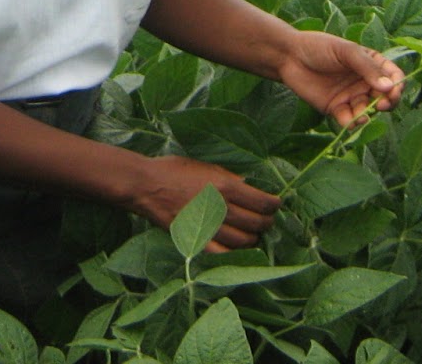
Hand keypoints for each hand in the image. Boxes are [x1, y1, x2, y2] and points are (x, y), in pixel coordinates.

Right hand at [130, 156, 280, 250]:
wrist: (146, 185)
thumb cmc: (174, 170)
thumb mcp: (205, 166)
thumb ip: (229, 178)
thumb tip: (250, 189)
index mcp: (225, 186)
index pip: (263, 202)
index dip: (274, 205)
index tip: (275, 204)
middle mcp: (221, 208)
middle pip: (257, 223)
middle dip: (266, 223)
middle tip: (266, 220)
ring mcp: (209, 227)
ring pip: (244, 242)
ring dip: (253, 239)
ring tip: (252, 234)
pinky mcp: (196, 241)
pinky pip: (223, 254)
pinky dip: (234, 253)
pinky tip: (236, 248)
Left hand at [278, 32, 404, 126]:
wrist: (289, 56)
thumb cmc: (318, 47)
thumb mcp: (346, 51)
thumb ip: (367, 68)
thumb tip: (390, 87)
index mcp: (370, 64)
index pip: (393, 76)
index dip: (397, 84)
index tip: (395, 89)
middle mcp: (364, 82)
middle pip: (385, 97)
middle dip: (388, 103)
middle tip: (383, 104)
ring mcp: (351, 96)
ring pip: (368, 110)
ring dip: (368, 114)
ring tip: (362, 113)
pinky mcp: (336, 108)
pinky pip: (349, 119)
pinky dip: (352, 123)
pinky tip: (351, 121)